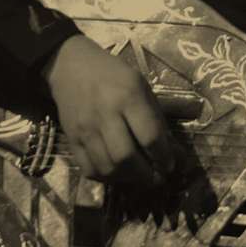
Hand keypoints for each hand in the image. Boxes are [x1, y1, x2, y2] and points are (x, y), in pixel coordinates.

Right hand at [43, 34, 173, 183]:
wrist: (71, 66)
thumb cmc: (113, 75)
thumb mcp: (141, 86)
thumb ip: (156, 118)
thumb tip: (174, 151)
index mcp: (128, 97)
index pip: (150, 136)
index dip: (163, 157)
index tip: (170, 165)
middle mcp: (106, 114)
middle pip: (126, 157)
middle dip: (146, 175)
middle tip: (156, 177)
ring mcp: (85, 129)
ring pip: (107, 168)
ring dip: (128, 180)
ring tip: (139, 177)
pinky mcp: (71, 139)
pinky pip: (89, 169)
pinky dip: (106, 178)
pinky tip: (118, 173)